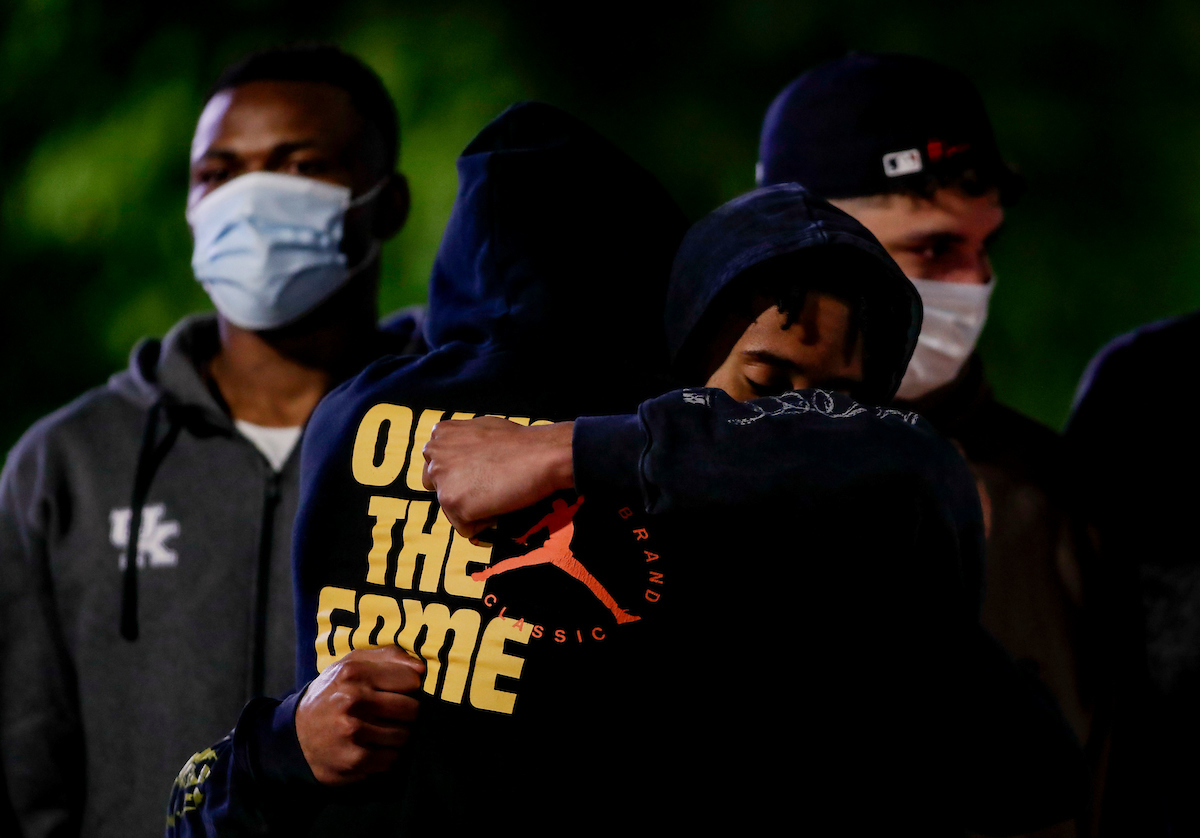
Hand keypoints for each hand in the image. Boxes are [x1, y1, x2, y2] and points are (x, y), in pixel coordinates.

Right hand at [295, 646, 425, 785]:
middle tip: (391, 714)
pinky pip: (392, 758)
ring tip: (380, 730)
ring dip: (397, 735)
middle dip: (406, 713)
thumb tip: (421, 667)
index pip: (411, 680)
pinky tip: (372, 748)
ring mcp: (352, 731)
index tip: (399, 691)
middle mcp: (352, 700)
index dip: (410, 686)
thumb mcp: (351, 664)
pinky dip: (387, 755)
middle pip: (412, 709)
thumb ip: (387, 656)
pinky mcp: (353, 760)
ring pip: (404, 735)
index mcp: (353, 672)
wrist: (296, 735)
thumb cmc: (333, 694)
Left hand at [422, 417, 574, 536]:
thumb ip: (461, 443)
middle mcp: (433, 455)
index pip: (438, 467)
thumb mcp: (480, 429)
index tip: (483, 473)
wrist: (541, 455)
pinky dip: (484, 523)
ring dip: (475, 508)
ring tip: (498, 492)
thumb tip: (460, 461)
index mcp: (439, 435)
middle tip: (490, 486)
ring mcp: (441, 479)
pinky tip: (499, 503)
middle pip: (440, 490)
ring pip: (452, 510)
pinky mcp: (452, 502)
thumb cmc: (519, 443)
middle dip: (462, 493)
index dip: (463, 475)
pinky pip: (465, 527)